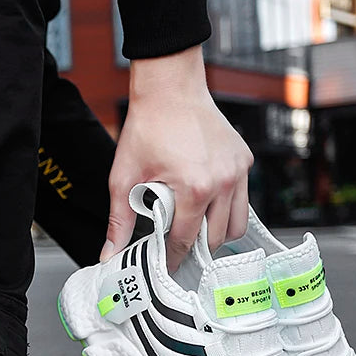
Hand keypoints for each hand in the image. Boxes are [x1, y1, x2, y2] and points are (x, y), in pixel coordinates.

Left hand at [101, 45, 253, 271]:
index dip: (174, 258)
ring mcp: (238, 171)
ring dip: (217, 233)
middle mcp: (223, 182)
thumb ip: (119, 219)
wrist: (170, 89)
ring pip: (237, 224)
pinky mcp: (244, 160)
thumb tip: (110, 252)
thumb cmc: (148, 127)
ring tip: (195, 230)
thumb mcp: (124, 177)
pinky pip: (242, 199)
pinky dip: (227, 209)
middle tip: (178, 249)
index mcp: (195, 188)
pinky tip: (206, 205)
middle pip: (216, 239)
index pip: (186, 240)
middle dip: (196, 248)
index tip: (165, 266)